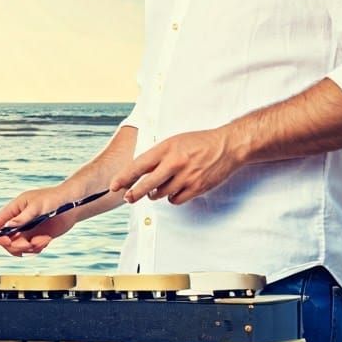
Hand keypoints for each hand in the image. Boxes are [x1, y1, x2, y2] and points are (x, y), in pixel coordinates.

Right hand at [0, 186, 76, 256]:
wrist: (72, 205)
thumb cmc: (54, 199)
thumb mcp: (37, 206)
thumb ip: (23, 217)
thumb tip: (9, 225)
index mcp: (14, 209)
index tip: (6, 241)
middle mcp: (18, 221)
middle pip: (6, 240)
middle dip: (16, 245)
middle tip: (28, 244)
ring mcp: (27, 230)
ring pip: (18, 247)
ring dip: (29, 248)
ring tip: (42, 240)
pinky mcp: (36, 237)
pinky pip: (31, 249)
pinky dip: (37, 248)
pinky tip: (46, 239)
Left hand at [108, 127, 242, 205]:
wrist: (227, 146)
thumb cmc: (199, 142)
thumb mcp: (174, 141)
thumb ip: (157, 155)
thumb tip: (139, 171)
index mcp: (166, 148)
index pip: (139, 165)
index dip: (124, 177)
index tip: (114, 185)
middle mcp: (175, 162)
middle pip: (147, 184)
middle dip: (134, 193)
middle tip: (128, 197)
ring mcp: (186, 176)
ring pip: (161, 194)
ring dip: (156, 193)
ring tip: (159, 187)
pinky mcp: (196, 187)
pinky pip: (175, 200)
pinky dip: (172, 198)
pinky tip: (174, 190)